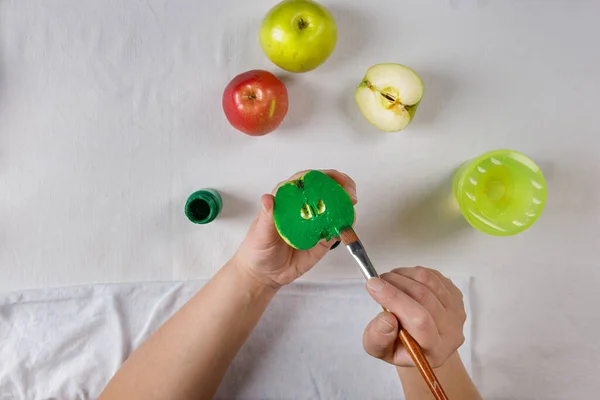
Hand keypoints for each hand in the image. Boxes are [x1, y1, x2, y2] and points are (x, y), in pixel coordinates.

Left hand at [233, 170, 356, 287]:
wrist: (265, 274)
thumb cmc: (258, 248)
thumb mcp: (261, 232)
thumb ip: (267, 217)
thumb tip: (268, 198)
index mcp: (288, 199)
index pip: (307, 180)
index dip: (323, 176)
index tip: (334, 179)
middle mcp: (304, 207)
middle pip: (327, 189)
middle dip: (341, 187)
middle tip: (350, 195)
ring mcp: (315, 222)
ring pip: (336, 208)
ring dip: (347, 206)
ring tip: (351, 210)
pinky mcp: (323, 239)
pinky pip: (338, 230)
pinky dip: (346, 226)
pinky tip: (347, 227)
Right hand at [362, 267, 466, 367]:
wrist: (420, 343)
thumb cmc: (399, 347)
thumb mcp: (379, 350)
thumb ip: (378, 339)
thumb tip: (385, 319)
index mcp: (435, 351)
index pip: (419, 321)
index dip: (395, 299)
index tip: (373, 285)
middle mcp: (451, 332)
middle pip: (424, 297)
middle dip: (395, 283)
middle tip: (376, 280)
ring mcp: (457, 312)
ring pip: (429, 282)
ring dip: (403, 275)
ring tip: (388, 279)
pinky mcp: (456, 296)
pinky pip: (434, 276)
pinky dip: (413, 273)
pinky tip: (403, 280)